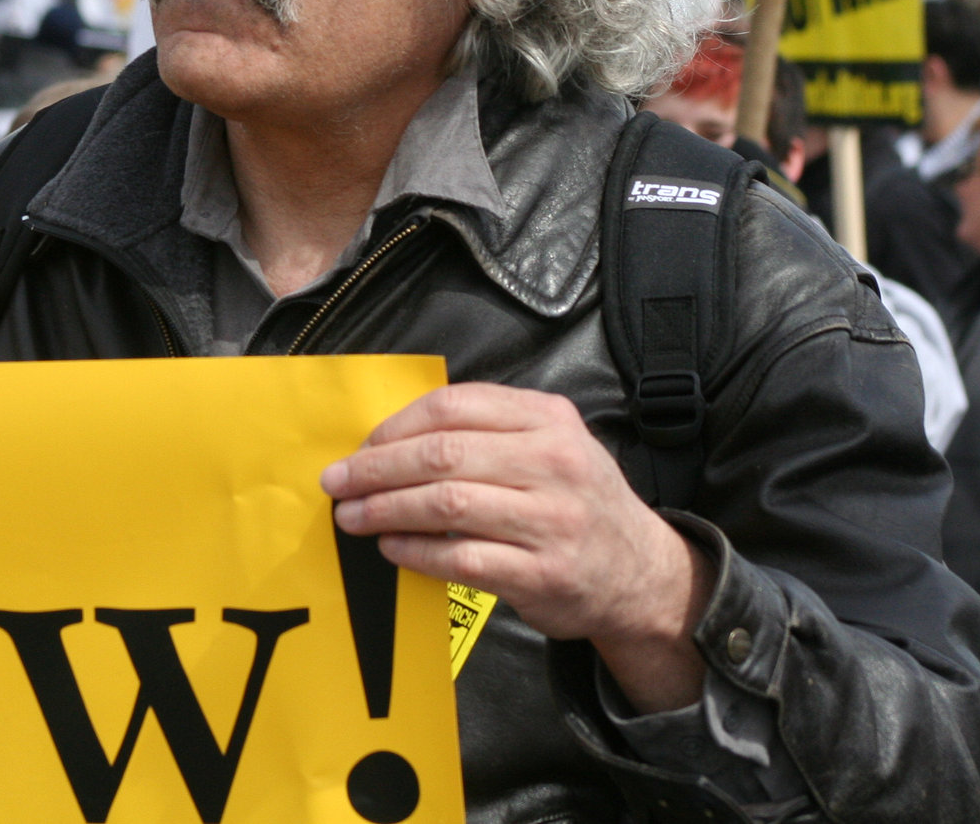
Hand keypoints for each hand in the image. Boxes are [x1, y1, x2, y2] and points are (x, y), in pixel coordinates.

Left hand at [321, 382, 710, 711]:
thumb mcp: (553, 444)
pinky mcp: (542, 573)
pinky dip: (416, 551)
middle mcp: (554, 462)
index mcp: (548, 419)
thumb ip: (490, 431)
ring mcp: (551, 520)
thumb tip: (393, 438)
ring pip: (446, 503)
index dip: (396, 425)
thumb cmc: (578, 501)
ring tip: (352, 516)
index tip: (361, 445)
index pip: (455, 406)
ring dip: (386, 509)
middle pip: (442, 453)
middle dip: (377, 468)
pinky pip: (461, 558)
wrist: (642, 573)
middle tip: (337, 482)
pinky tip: (392, 548)